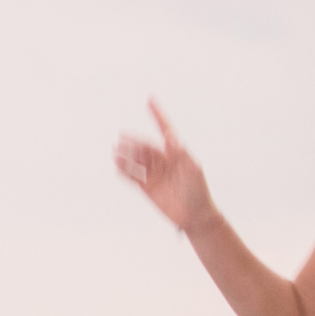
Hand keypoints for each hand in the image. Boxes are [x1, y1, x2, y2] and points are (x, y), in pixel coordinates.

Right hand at [114, 99, 219, 233]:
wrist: (195, 216)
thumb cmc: (199, 191)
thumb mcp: (193, 170)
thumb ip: (181, 154)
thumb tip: (170, 136)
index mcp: (177, 153)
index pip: (165, 129)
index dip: (158, 114)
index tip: (150, 99)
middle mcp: (165, 161)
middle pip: (146, 147)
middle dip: (134, 142)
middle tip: (122, 138)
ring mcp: (155, 174)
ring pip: (137, 160)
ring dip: (126, 156)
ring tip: (115, 152)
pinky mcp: (148, 188)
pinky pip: (133, 177)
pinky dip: (125, 171)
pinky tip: (117, 166)